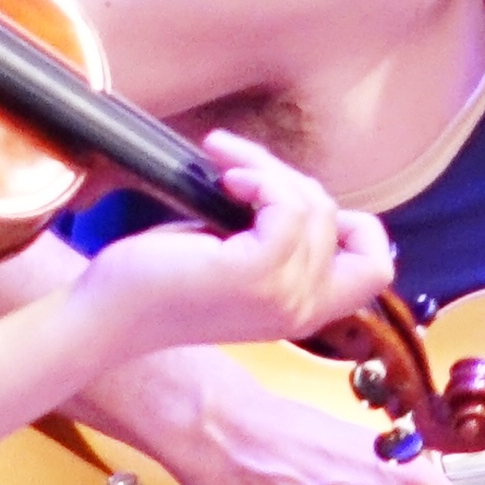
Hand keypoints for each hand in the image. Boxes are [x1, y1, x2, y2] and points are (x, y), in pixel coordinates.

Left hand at [70, 133, 398, 362]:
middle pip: (351, 227)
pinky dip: (262, 179)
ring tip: (226, 171)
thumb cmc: (158, 283)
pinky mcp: (256, 274)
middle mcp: (303, 310)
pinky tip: (226, 182)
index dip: (354, 227)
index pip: (377, 271)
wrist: (107, 314)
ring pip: (315, 208)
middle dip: (301, 185)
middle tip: (243, 174)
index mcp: (302, 311)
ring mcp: (283, 296)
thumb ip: (276, 239)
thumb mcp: (234, 258)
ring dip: (270, 172)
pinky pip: (290, 207)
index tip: (294, 206)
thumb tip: (299, 190)